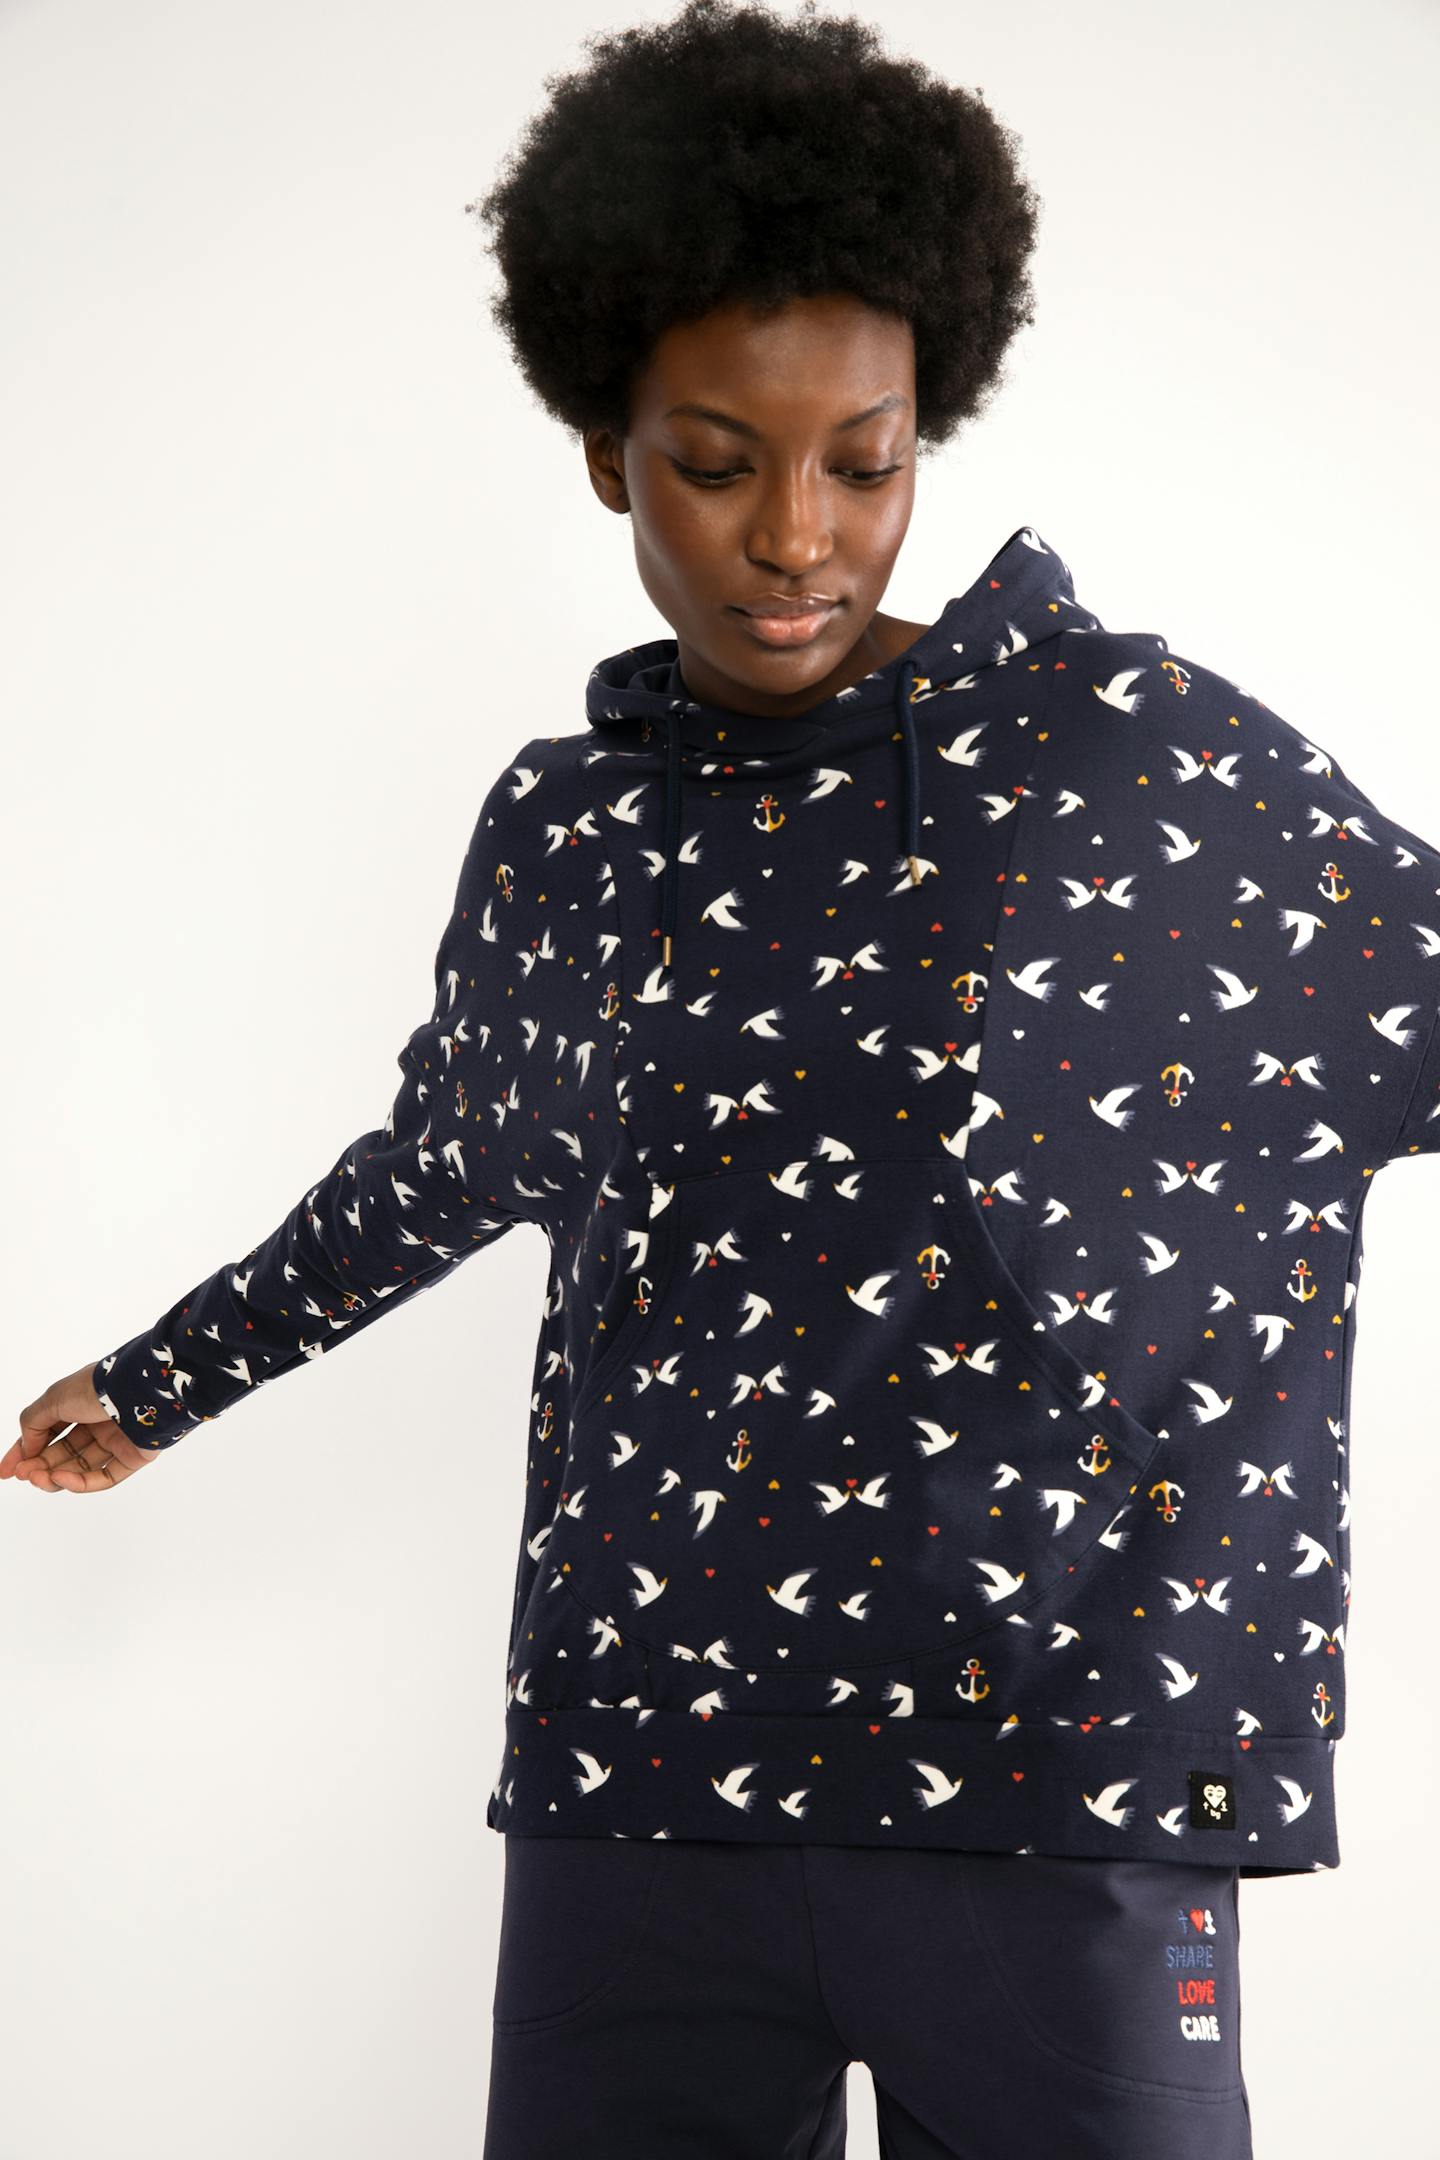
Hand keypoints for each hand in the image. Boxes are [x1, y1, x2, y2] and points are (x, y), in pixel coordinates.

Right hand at [3, 1364, 158, 1491]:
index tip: (5, 1471)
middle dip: (39, 1466)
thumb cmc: (96, 1387)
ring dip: (54, 1476)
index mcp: (80, 1405)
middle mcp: (98, 1423)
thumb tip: (25, 1449)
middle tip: (23, 1475)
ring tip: (38, 1477)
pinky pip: (103, 1477)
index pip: (47, 1433)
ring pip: (80, 1469)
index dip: (25, 1451)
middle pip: (62, 1454)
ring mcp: (116, 1441)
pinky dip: (79, 1482)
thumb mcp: (53, 1399)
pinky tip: (61, 1479)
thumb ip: (33, 1423)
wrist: (138, 1389)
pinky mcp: (133, 1458)